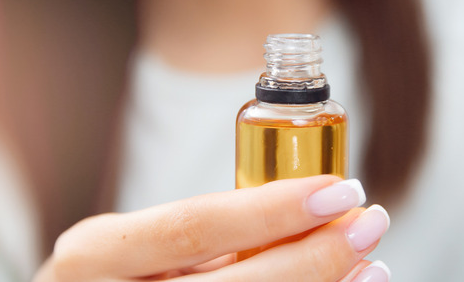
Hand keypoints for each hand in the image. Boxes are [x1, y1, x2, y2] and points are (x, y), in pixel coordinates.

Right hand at [34, 176, 390, 281]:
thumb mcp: (142, 247)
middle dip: (313, 257)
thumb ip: (211, 235)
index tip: (339, 190)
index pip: (192, 226)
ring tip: (368, 266)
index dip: (272, 210)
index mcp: (94, 254)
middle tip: (368, 225)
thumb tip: (312, 212)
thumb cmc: (124, 280)